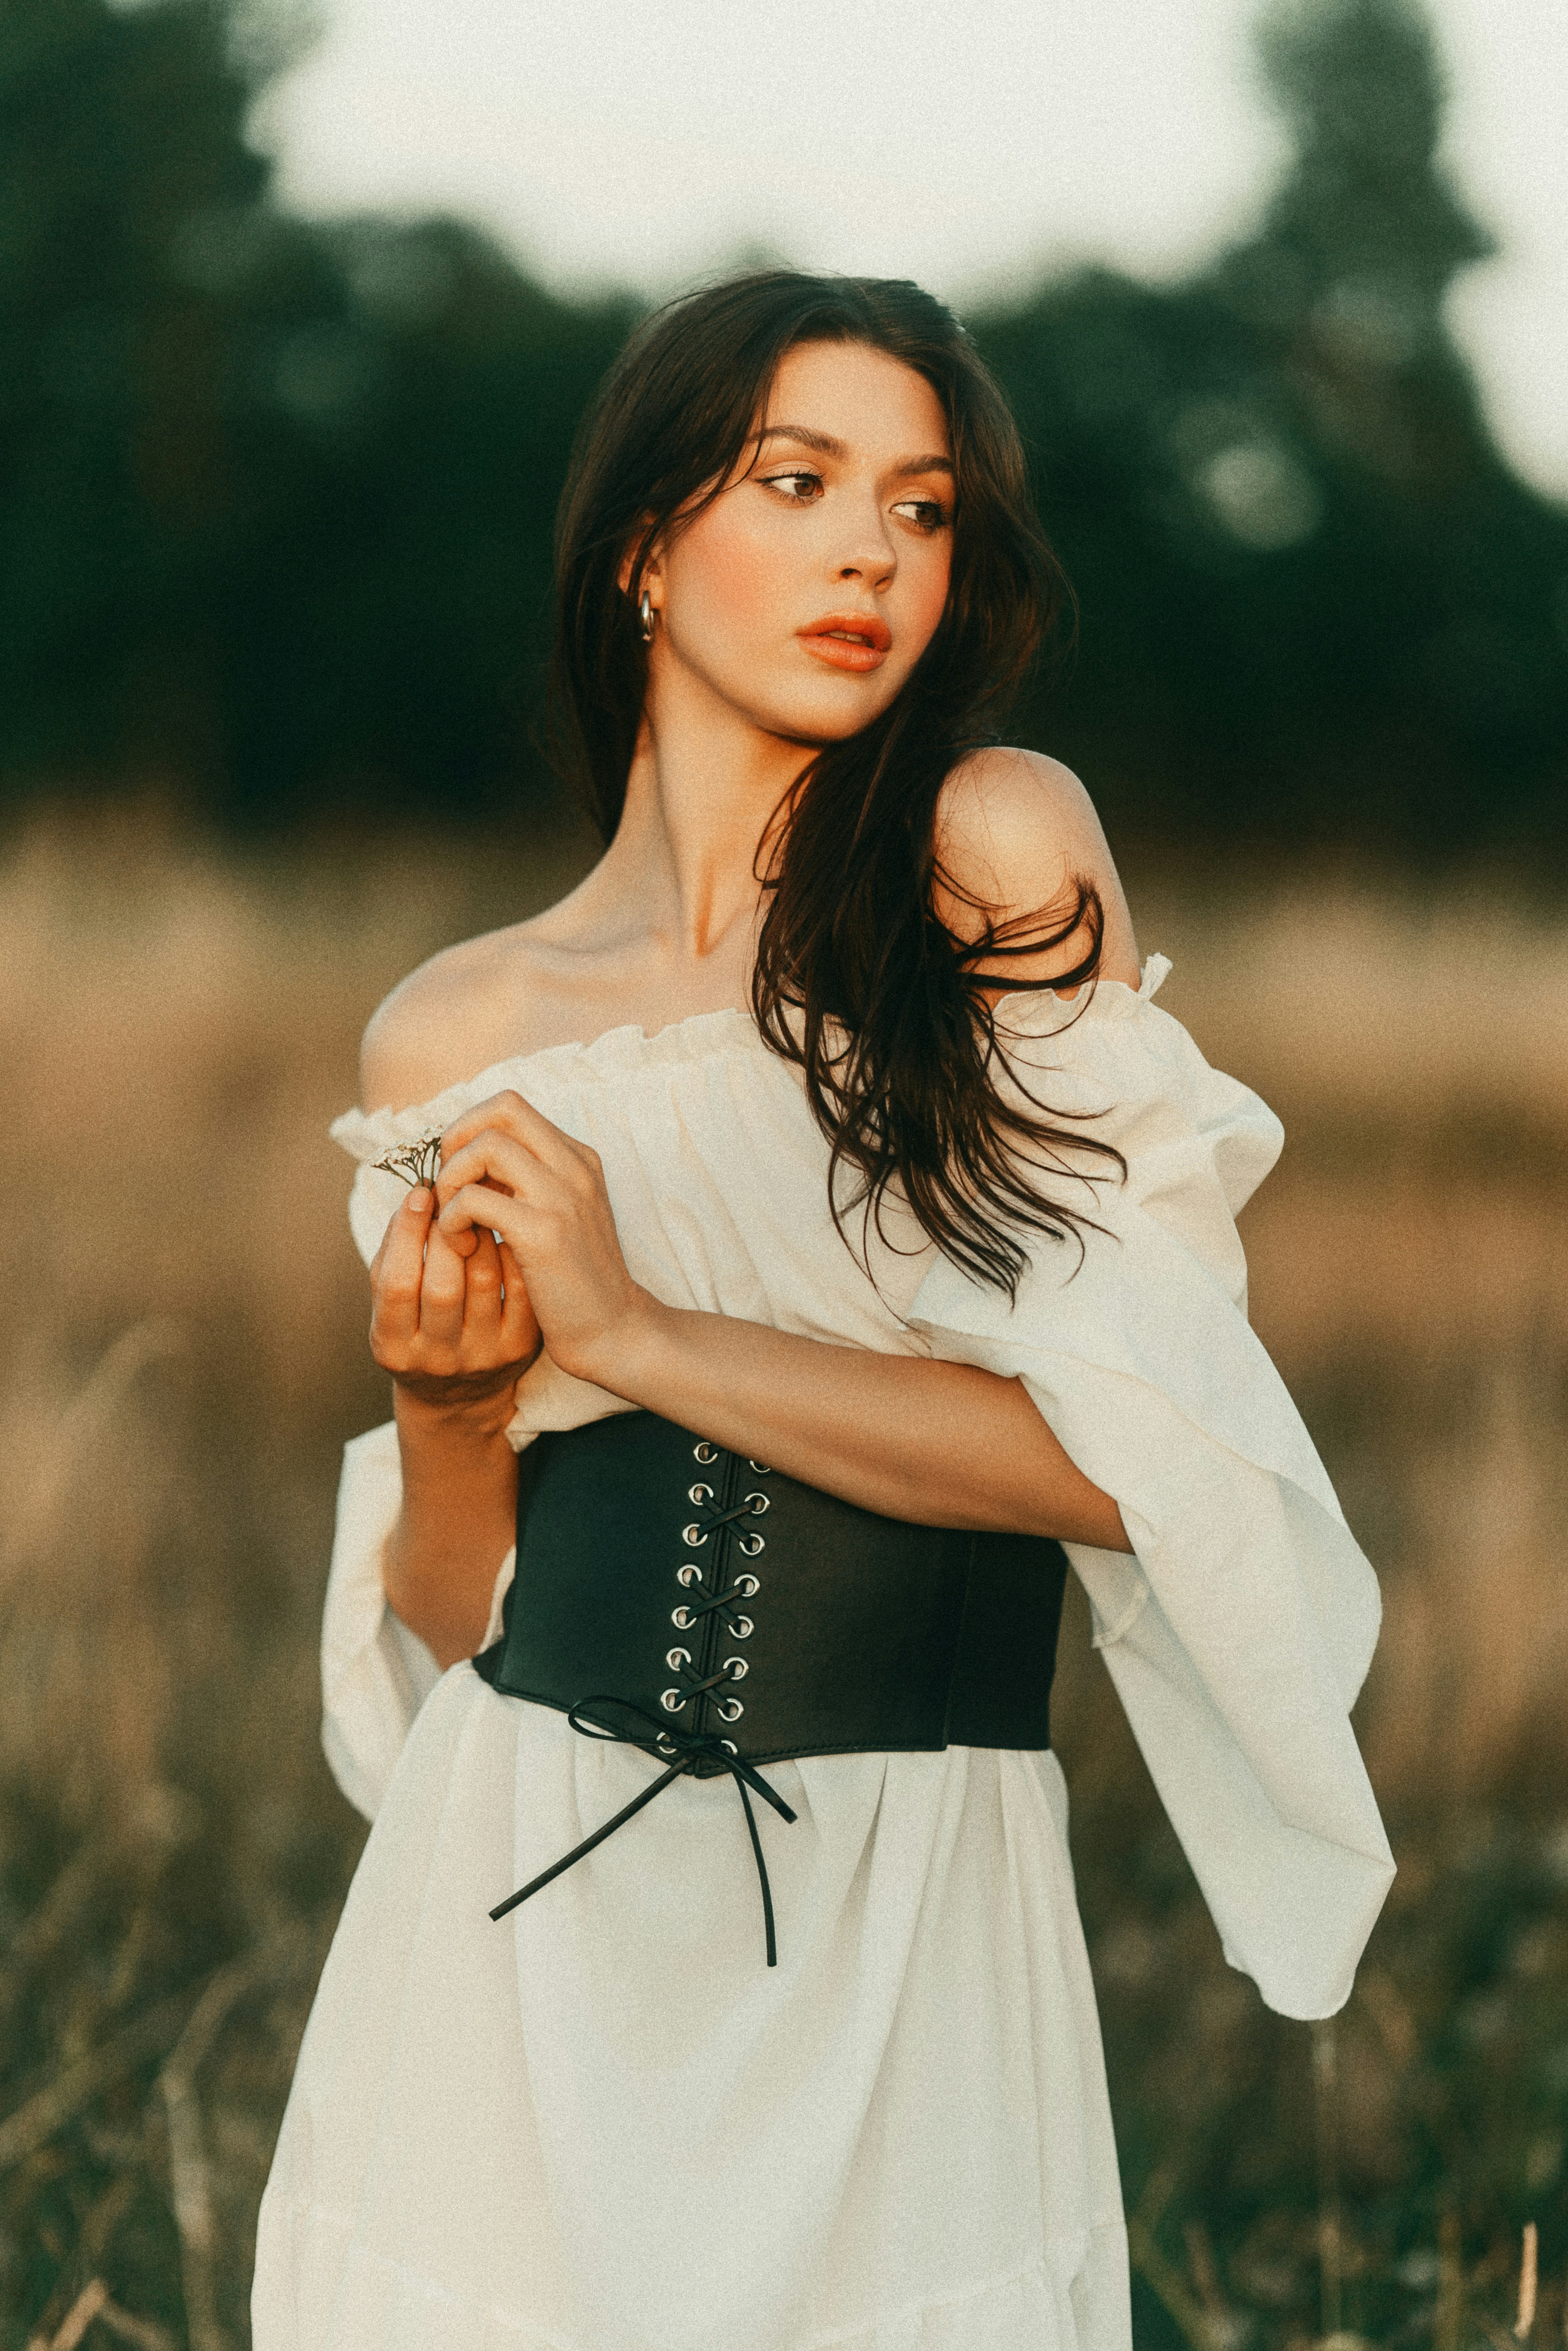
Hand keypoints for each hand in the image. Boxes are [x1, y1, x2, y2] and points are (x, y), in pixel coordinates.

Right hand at [368, 1177, 541, 1418]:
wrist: (459, 1394)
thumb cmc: (418, 1328)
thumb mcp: (392, 1303)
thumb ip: (394, 1253)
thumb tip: (417, 1196)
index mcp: (392, 1346)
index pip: (396, 1285)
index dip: (406, 1234)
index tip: (420, 1194)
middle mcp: (438, 1358)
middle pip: (442, 1286)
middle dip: (446, 1232)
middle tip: (454, 1199)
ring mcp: (482, 1357)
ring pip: (485, 1281)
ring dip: (481, 1235)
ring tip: (479, 1214)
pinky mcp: (519, 1349)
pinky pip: (520, 1288)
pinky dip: (511, 1254)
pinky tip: (504, 1239)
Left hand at [432, 1090, 647, 1388]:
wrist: (614, 1329)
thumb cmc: (577, 1278)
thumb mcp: (561, 1214)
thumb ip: (527, 1181)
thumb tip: (470, 1158)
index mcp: (578, 1159)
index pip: (512, 1107)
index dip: (472, 1127)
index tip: (460, 1168)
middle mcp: (575, 1168)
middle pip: (502, 1109)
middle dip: (459, 1140)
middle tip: (450, 1184)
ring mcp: (562, 1197)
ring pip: (485, 1147)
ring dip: (452, 1180)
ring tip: (452, 1218)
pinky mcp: (543, 1233)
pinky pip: (474, 1200)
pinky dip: (452, 1218)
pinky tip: (460, 1244)